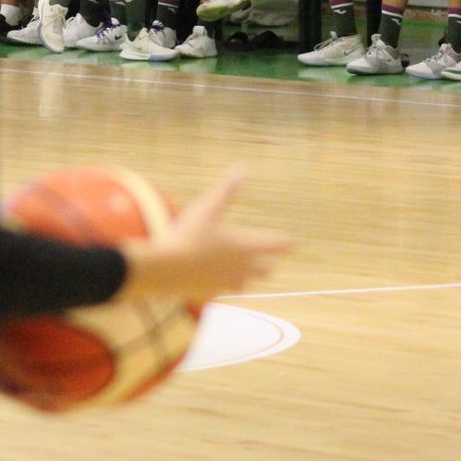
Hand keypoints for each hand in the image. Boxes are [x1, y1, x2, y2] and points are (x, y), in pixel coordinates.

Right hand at [120, 168, 294, 302]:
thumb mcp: (208, 206)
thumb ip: (227, 188)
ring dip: (247, 276)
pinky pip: (223, 291)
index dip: (286, 241)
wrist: (166, 269)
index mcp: (245, 245)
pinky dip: (224, 285)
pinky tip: (216, 281)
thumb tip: (243, 167)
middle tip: (271, 257)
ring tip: (245, 272)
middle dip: (268, 261)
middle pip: (265, 268)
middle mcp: (241, 267)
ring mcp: (225, 283)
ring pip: (245, 283)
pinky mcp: (210, 293)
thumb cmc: (189, 235)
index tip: (294, 242)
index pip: (275, 244)